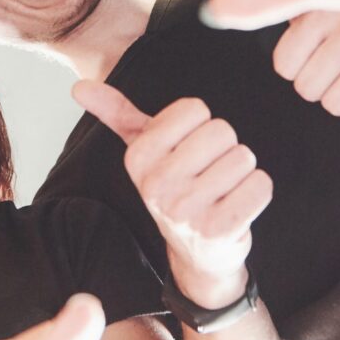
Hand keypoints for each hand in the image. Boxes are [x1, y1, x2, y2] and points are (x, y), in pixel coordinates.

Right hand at [73, 81, 270, 309]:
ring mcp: (186, 211)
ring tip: (222, 190)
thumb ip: (118, 114)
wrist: (197, 252)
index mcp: (138, 158)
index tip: (189, 150)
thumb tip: (79, 87)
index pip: (194, 109)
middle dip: (224, 148)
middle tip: (208, 173)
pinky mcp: (219, 230)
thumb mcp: (144, 150)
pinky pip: (260, 185)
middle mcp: (156, 185)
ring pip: (243, 156)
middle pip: (221, 130)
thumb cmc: (174, 188)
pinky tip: (238, 204)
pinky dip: (257, 191)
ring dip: (241, 171)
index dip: (200, 125)